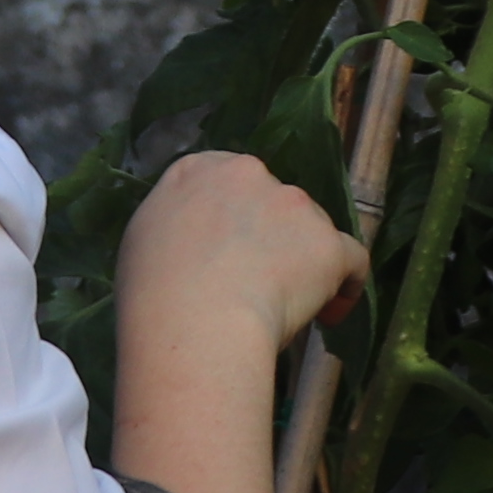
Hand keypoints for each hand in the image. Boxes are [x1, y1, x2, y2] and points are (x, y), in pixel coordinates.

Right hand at [123, 150, 368, 364]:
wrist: (194, 323)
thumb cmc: (152, 294)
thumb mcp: (142, 240)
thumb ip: (175, 223)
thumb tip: (192, 240)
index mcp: (198, 170)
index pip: (228, 182)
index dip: (236, 217)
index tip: (232, 252)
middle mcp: (249, 174)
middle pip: (272, 202)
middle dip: (271, 237)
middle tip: (255, 284)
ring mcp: (294, 204)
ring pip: (310, 229)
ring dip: (302, 261)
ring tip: (284, 308)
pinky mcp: (328, 242)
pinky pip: (351, 260)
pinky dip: (345, 286)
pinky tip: (330, 313)